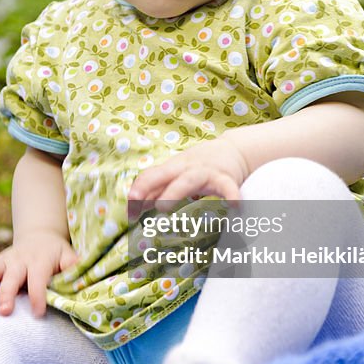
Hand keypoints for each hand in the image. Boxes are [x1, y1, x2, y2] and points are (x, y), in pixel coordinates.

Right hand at [0, 233, 78, 316]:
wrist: (40, 236)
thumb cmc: (57, 255)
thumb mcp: (68, 256)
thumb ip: (73, 268)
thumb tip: (82, 281)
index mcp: (40, 259)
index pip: (38, 278)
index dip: (38, 295)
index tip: (38, 313)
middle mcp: (20, 259)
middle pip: (11, 276)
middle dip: (6, 294)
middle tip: (4, 312)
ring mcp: (4, 261)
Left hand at [128, 137, 248, 218]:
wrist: (235, 150)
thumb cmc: (201, 166)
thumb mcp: (178, 173)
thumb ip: (159, 188)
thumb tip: (135, 206)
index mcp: (173, 168)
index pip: (149, 176)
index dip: (137, 191)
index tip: (129, 213)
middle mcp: (186, 168)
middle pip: (163, 175)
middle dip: (147, 187)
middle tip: (134, 202)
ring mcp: (206, 172)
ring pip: (188, 180)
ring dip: (174, 192)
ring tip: (162, 208)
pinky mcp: (226, 178)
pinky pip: (228, 187)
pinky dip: (230, 196)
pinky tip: (232, 207)